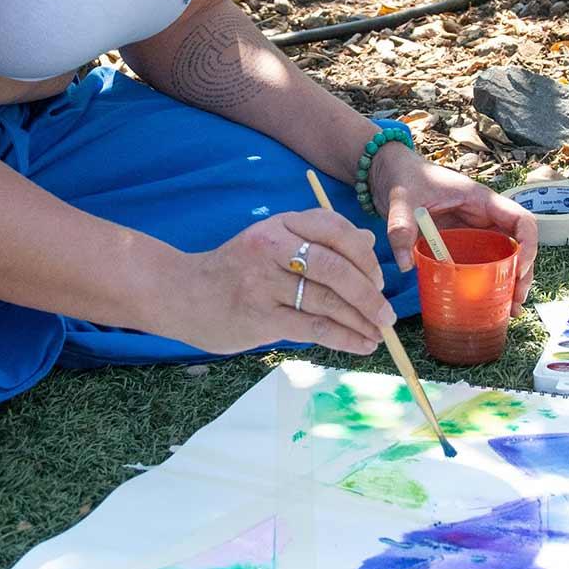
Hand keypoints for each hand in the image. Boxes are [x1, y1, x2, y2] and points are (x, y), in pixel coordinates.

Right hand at [186, 208, 395, 356]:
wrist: (181, 293)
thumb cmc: (234, 269)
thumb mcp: (272, 241)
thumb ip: (317, 240)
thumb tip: (367, 241)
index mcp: (280, 224)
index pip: (334, 229)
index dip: (364, 256)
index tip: (377, 280)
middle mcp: (272, 247)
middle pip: (336, 268)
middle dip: (369, 295)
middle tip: (387, 315)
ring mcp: (264, 282)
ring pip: (327, 301)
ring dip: (360, 321)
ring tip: (379, 334)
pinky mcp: (259, 317)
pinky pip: (313, 328)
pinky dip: (343, 338)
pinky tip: (360, 344)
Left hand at [370, 144, 537, 313]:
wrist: (388, 172)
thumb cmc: (403, 177)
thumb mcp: (402, 200)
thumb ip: (401, 227)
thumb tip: (406, 264)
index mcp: (480, 200)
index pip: (521, 219)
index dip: (528, 245)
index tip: (518, 269)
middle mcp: (483, 216)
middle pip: (518, 245)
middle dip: (523, 273)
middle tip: (515, 302)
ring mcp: (473, 230)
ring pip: (503, 257)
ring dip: (510, 282)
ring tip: (509, 310)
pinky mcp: (459, 242)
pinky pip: (481, 262)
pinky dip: (488, 282)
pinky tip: (488, 304)